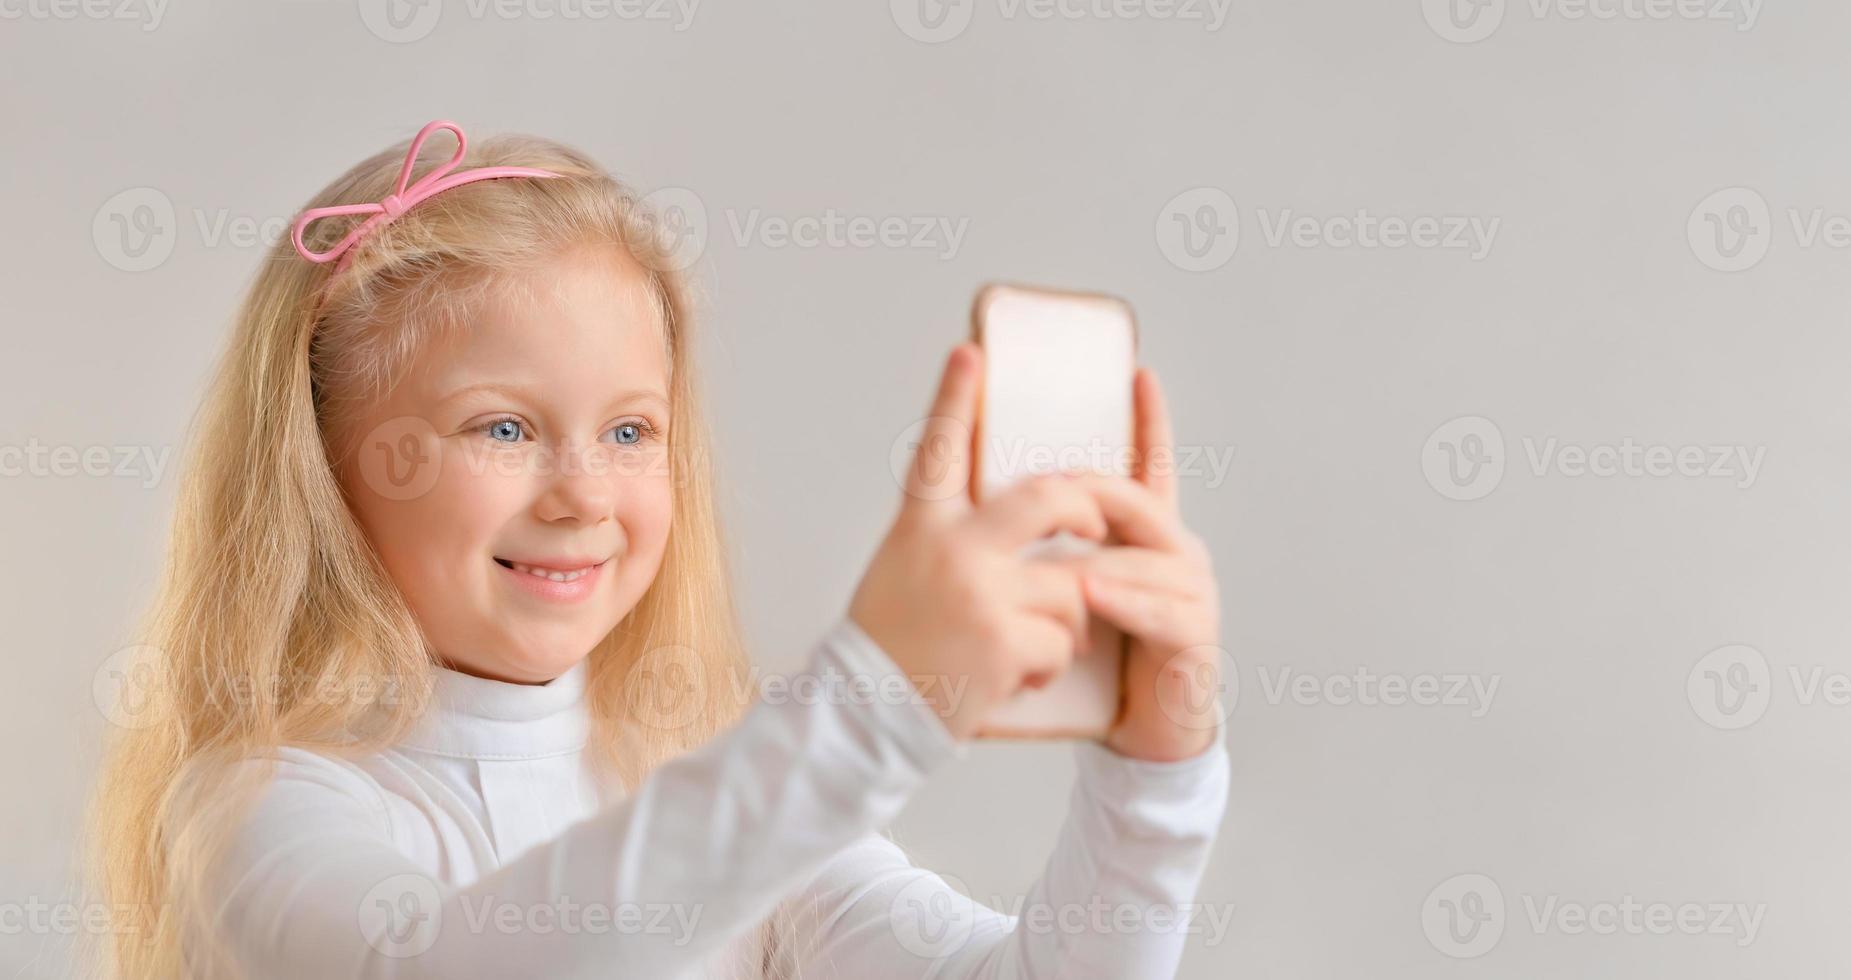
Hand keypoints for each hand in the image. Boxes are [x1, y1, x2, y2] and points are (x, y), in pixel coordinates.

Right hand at [849, 344, 1107, 738]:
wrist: (865, 717)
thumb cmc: (889, 643)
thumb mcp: (903, 568)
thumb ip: (948, 534)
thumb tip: (1007, 509)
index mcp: (920, 527)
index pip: (939, 448)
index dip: (955, 396)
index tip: (971, 353)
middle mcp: (952, 549)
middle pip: (1046, 499)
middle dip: (1085, 506)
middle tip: (1098, 517)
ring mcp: (982, 593)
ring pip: (1071, 586)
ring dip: (1065, 618)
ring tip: (1028, 642)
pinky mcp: (1006, 641)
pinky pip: (1064, 641)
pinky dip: (1050, 663)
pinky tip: (1013, 677)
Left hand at [1085, 369, 1224, 762]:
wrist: (1142, 737)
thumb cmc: (1103, 662)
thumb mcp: (1074, 594)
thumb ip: (1054, 550)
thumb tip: (996, 504)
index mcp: (1148, 539)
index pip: (1151, 469)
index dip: (1149, 422)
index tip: (1139, 373)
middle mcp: (1178, 554)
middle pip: (1138, 502)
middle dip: (1091, 489)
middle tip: (1046, 482)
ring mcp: (1192, 593)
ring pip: (1146, 553)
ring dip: (1099, 547)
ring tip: (1058, 539)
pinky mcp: (1194, 637)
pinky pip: (1158, 609)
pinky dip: (1121, 598)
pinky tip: (1089, 592)